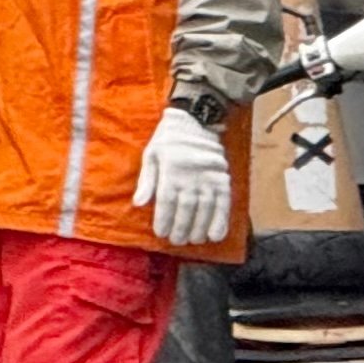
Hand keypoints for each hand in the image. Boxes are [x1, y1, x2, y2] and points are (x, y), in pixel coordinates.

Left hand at [131, 107, 235, 247]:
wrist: (196, 121)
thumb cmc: (168, 140)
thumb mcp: (150, 155)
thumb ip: (146, 181)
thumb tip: (138, 204)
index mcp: (171, 170)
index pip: (167, 200)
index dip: (164, 219)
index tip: (161, 233)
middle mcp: (191, 175)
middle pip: (186, 207)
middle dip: (181, 227)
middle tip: (177, 241)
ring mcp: (209, 178)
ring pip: (206, 208)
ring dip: (200, 227)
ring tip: (194, 240)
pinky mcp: (223, 178)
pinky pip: (224, 202)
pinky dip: (221, 220)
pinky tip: (216, 235)